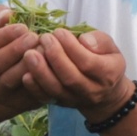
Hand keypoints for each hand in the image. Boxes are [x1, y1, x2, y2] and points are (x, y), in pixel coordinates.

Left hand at [0, 17, 126, 110]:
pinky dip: (34, 88)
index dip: (71, 47)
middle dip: (54, 57)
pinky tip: (25, 74)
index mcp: (107, 74)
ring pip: (56, 89)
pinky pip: (46, 98)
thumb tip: (83, 40)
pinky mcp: (61, 104)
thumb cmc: (104, 61)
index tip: (59, 31)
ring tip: (29, 54)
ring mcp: (74, 100)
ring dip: (40, 72)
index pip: (88, 63)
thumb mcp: (111, 48)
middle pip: (70, 77)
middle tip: (43, 38)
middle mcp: (91, 91)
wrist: (104, 94)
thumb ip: (100, 41)